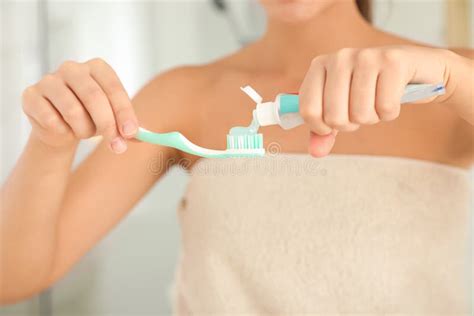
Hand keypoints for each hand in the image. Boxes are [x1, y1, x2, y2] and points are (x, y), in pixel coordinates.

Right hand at [22, 58, 137, 153]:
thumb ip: (129, 129)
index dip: (124, 112)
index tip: (131, 134)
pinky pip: (51, 120)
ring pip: (73, 111)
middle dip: (108, 125)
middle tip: (116, 146)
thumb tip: (143, 137)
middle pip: (94, 97)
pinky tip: (63, 129)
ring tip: (84, 132)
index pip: (114, 88)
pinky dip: (62, 132)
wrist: (59, 127)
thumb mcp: (114, 121)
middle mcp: (72, 68)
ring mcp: (49, 80)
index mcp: (98, 68)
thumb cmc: (92, 118)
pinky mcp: (31, 95)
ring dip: (84, 131)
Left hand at [299, 46, 449, 156]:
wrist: (416, 68)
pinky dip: (390, 112)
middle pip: (334, 116)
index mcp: (319, 65)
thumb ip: (324, 131)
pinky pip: (386, 108)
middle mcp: (340, 57)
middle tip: (360, 112)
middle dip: (350, 125)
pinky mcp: (393, 61)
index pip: (308, 109)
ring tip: (377, 102)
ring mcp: (366, 56)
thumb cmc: (371, 90)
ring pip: (360, 114)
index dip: (320, 128)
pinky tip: (393, 97)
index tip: (331, 127)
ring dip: (372, 118)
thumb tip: (316, 152)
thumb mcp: (342, 109)